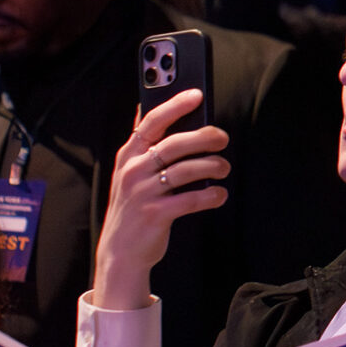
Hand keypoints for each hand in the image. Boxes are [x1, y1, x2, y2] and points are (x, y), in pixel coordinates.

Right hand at [94, 91, 230, 310]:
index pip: (151, 122)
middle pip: (173, 144)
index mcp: (128, 156)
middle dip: (203, 137)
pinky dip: (210, 195)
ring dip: (211, 166)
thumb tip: (146, 106)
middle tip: (222, 137)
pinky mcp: (155, 215)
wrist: (121, 251)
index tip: (196, 94)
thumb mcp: (129, 172)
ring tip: (224, 167)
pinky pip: (190, 200)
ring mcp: (143, 193)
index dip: (174, 105)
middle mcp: (133, 171)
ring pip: (185, 170)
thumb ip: (141, 143)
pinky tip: (219, 194)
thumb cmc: (133, 205)